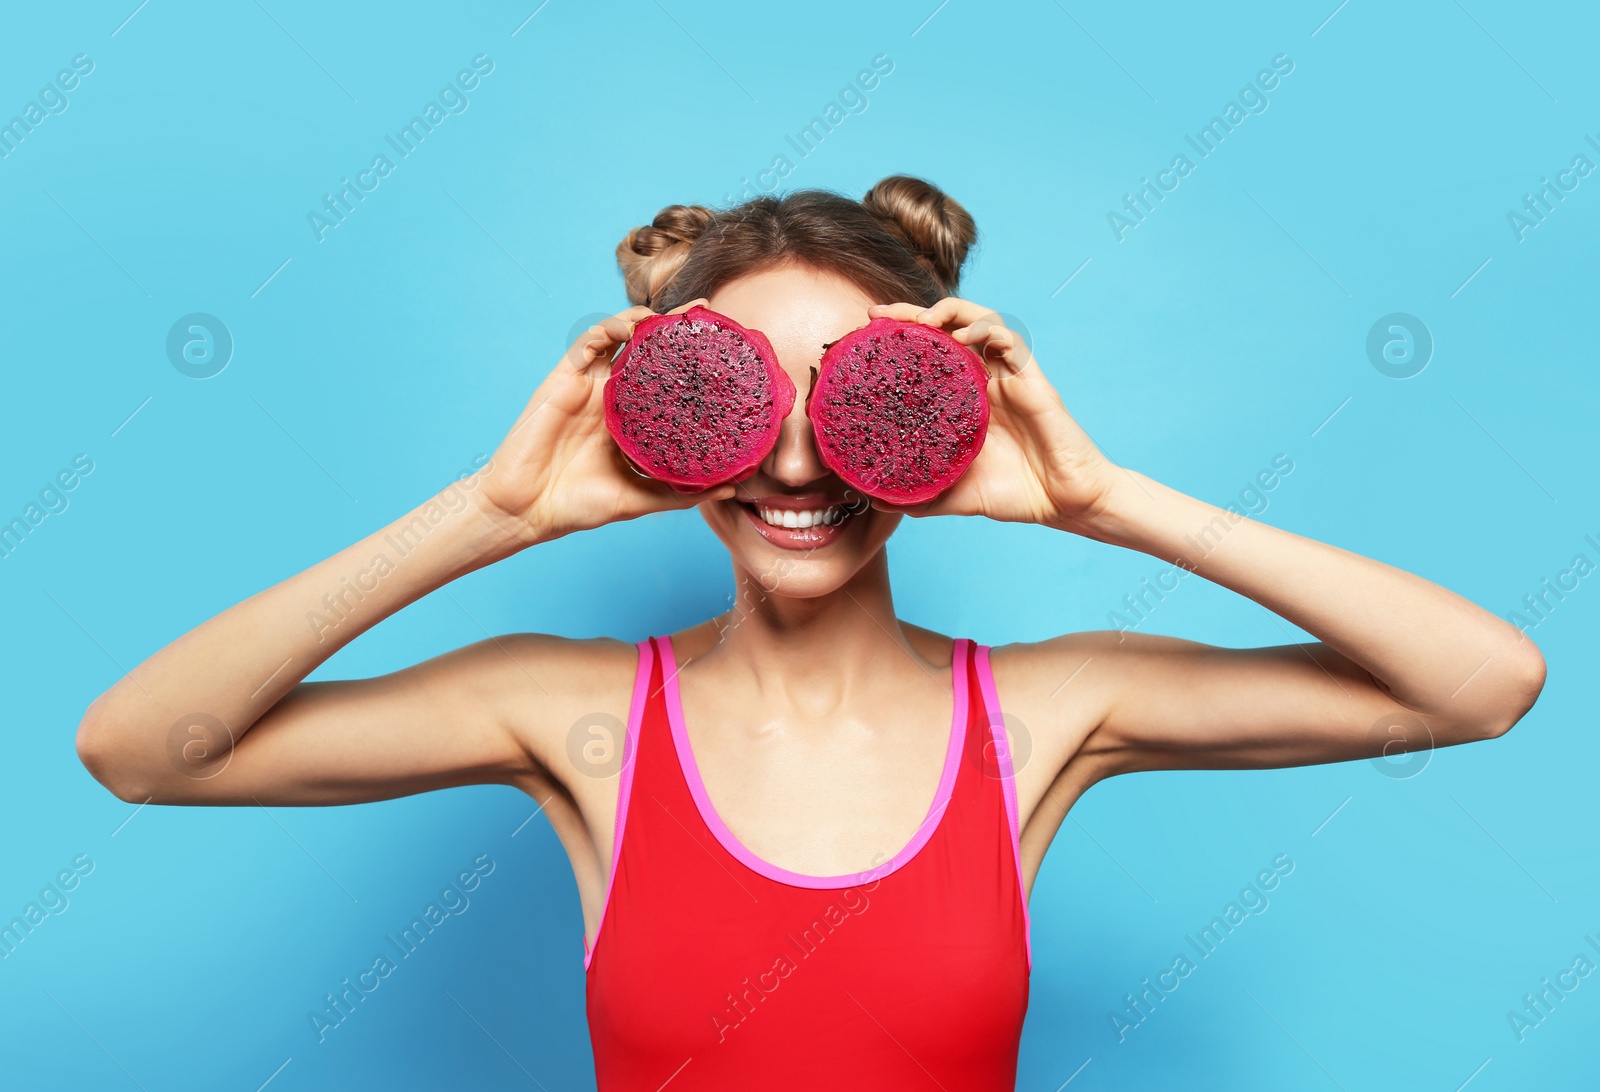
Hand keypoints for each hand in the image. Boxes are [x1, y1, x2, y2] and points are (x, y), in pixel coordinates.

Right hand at [471, 299, 735, 544]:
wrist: (528, 509)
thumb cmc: (580, 507)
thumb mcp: (640, 499)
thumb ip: (682, 491)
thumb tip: (733, 484)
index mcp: (633, 422)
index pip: (668, 382)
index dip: (693, 363)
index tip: (724, 350)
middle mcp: (615, 398)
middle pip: (649, 352)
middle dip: (675, 330)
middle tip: (706, 313)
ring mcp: (590, 385)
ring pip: (621, 338)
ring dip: (646, 320)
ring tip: (675, 315)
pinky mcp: (565, 378)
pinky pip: (590, 342)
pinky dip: (612, 327)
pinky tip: (635, 324)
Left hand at [864, 297, 1119, 532]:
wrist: (1061, 502)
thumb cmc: (1012, 494)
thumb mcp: (953, 495)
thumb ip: (918, 494)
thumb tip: (873, 499)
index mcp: (962, 400)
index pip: (927, 355)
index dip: (898, 339)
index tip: (865, 334)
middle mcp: (982, 380)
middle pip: (945, 329)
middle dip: (911, 313)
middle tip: (879, 315)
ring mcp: (1006, 376)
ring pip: (976, 321)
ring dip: (947, 311)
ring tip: (921, 320)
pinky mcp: (1030, 377)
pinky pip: (1008, 339)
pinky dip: (983, 331)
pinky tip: (961, 340)